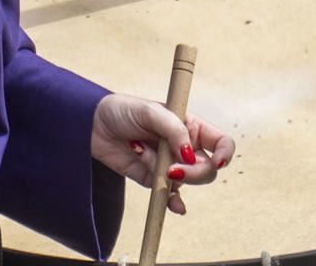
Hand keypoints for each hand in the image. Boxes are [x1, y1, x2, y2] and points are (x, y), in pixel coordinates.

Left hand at [90, 93, 233, 214]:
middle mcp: (183, 146)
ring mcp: (169, 164)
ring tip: (141, 153)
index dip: (225, 153)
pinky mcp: (153, 179)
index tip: (217, 161)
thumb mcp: (148, 111)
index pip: (220, 142)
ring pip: (186, 182)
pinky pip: (170, 195)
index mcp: (189, 125)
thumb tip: (189, 154)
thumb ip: (173, 130)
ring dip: (168, 176)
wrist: (91, 125)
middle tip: (171, 168)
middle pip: (206, 168)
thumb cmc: (121, 110)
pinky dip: (174, 202)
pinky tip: (176, 206)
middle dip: (192, 172)